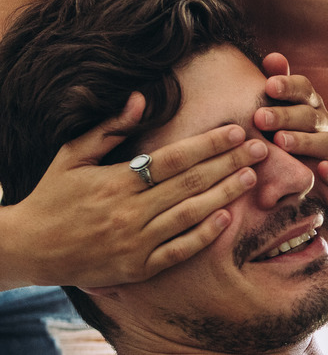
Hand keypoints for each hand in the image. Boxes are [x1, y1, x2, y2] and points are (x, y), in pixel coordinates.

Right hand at [3, 93, 267, 288]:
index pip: (173, 158)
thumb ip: (107, 127)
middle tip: (260, 148)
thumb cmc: (52, 196)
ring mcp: (135, 242)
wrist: (29, 249)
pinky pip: (179, 251)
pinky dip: (204, 235)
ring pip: (190, 215)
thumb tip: (141, 98)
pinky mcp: (138, 267)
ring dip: (225, 194)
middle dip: (229, 164)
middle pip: (190, 184)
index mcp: (115, 182)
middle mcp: (128, 212)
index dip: (208, 144)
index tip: (236, 131)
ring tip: (251, 176)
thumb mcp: (70, 155)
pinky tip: (227, 218)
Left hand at [255, 53, 327, 197]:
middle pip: (310, 116)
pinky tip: (320, 170)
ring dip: (303, 142)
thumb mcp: (274, 111)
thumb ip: (276, 86)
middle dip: (285, 116)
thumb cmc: (280, 137)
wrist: (295, 177)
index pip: (304, 90)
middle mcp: (325, 125)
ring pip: (325, 144)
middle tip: (260, 118)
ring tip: (280, 142)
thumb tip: (273, 57)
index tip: (268, 85)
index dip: (288, 86)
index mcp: (311, 106)